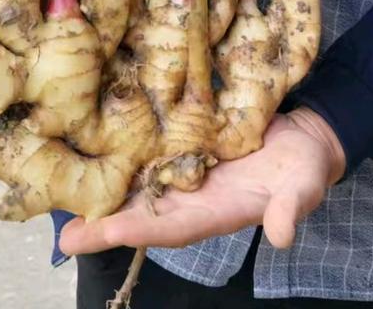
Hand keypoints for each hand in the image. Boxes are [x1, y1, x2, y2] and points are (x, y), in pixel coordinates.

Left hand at [58, 109, 346, 254]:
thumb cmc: (304, 166)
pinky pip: (153, 155)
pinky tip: (99, 154)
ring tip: (67, 201)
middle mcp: (196, 197)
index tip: (109, 233)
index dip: (142, 231)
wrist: (306, 137)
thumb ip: (291, 208)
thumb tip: (283, 235)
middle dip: (107, 225)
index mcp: (219, 211)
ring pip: (142, 188)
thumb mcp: (304, 186)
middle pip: (146, 214)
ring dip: (109, 195)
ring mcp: (190, 172)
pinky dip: (127, 159)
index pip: (174, 227)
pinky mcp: (189, 144)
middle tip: (66, 234)